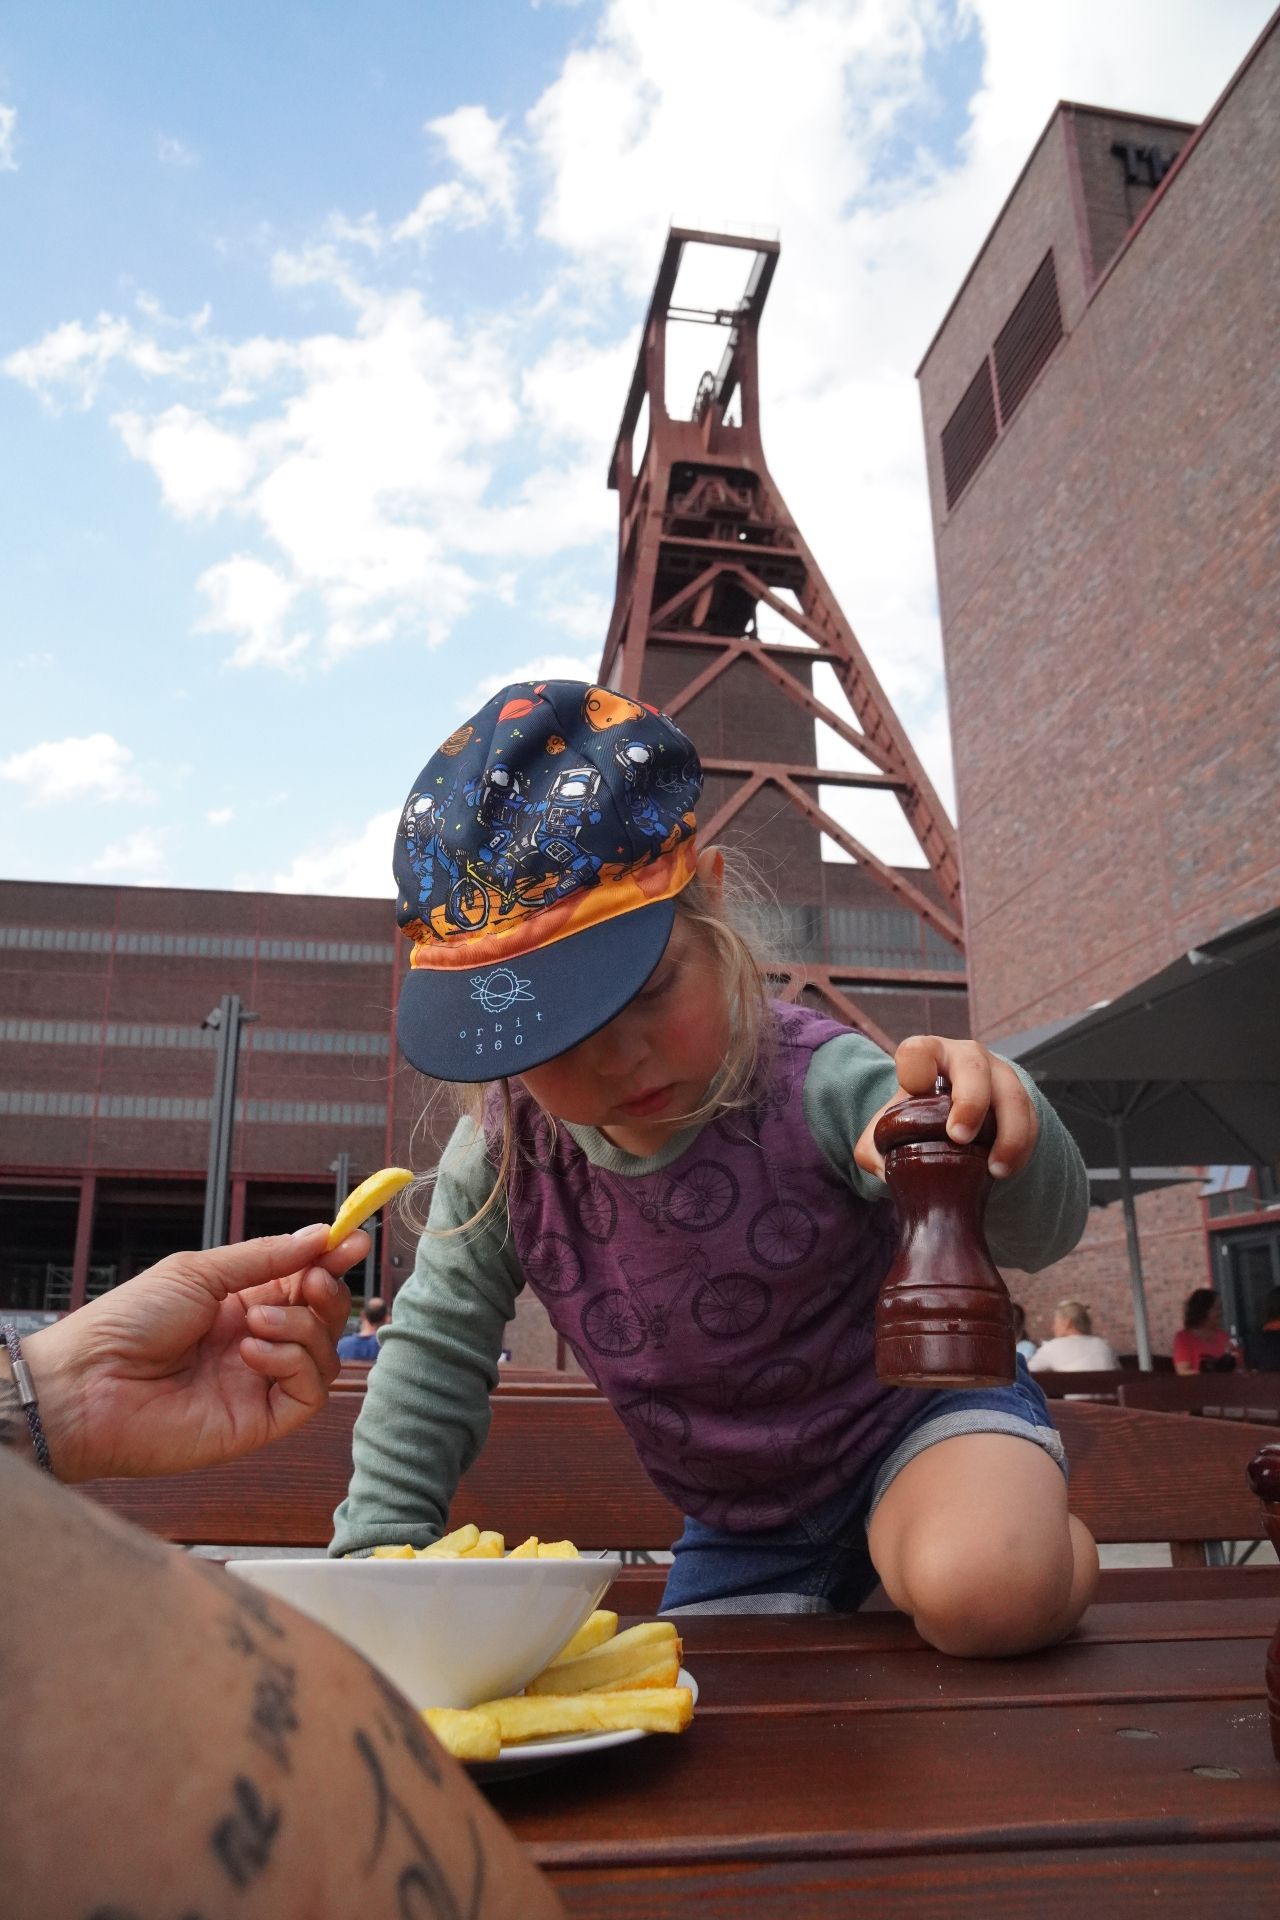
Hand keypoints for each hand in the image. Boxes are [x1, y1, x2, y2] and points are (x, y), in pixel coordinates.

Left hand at [23, 1225, 367, 1483]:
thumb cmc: (127, 1323)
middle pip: (323, 1317)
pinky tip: (254, 1352)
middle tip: (313, 1279)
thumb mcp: (199, 1272)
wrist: (88, 1384)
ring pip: (323, 1353)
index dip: (331, 1261)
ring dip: (302, 1326)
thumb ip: (265, 1258)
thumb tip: (321, 1236)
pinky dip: (293, 1363)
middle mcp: (255, 1342)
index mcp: (239, 1304)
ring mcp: (258, 1384)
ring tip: (256, 1322)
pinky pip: (308, 1392)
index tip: (354, 1241)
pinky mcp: (259, 1422)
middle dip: (327, 1292)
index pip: (303, 1281)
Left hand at [854, 1035, 1037, 1183]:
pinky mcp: (1022, 1099)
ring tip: (995, 1170)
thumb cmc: (916, 1116)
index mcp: (927, 1056)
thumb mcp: (888, 1127)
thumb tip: (884, 1169)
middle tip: (959, 1138)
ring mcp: (998, 1076)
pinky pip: (1031, 1119)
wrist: (953, 1114)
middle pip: (974, 1068)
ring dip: (1008, 1133)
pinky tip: (1006, 1169)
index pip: (917, 1050)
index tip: (917, 1089)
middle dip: (970, 1102)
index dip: (916, 1066)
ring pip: (1013, 1095)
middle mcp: (966, 1058)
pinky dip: (1022, 1147)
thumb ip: (872, 1147)